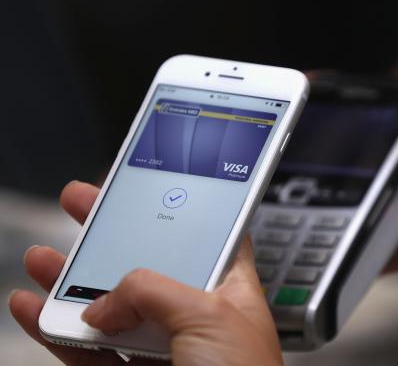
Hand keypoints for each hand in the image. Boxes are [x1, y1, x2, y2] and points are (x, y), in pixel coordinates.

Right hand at [9, 181, 281, 365]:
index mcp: (230, 292)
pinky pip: (86, 354)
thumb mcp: (210, 315)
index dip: (180, 209)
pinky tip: (31, 308)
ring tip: (43, 256)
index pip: (208, 236)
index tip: (148, 185)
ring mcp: (161, 353)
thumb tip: (106, 303)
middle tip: (83, 203)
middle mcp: (196, 319)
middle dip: (111, 234)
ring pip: (109, 311)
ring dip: (71, 283)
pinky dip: (55, 332)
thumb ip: (153, 290)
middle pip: (147, 265)